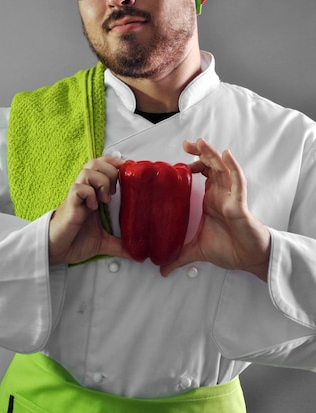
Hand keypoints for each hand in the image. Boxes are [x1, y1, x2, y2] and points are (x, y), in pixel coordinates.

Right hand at [49, 156, 129, 265]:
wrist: (56, 251)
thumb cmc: (74, 241)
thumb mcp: (103, 242)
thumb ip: (120, 244)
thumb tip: (138, 253)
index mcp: (93, 194)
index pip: (102, 165)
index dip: (113, 163)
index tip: (126, 172)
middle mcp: (85, 191)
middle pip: (95, 162)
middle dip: (109, 171)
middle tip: (114, 191)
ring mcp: (76, 196)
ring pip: (87, 170)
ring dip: (101, 181)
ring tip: (105, 199)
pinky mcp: (70, 204)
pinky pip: (78, 188)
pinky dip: (89, 194)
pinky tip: (92, 207)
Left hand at [160, 138, 270, 280]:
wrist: (249, 260)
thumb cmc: (230, 249)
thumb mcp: (197, 250)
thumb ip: (179, 257)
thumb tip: (162, 270)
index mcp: (211, 199)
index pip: (202, 173)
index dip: (193, 162)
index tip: (178, 158)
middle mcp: (221, 194)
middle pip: (211, 166)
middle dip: (201, 152)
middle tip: (187, 143)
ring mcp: (231, 197)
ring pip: (223, 169)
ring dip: (213, 155)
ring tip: (202, 142)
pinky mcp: (239, 205)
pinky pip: (238, 183)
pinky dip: (233, 168)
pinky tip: (227, 156)